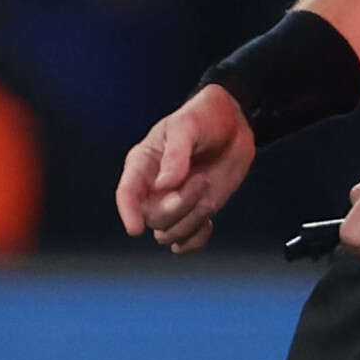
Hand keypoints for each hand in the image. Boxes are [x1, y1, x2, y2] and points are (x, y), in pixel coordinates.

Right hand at [117, 83, 258, 252]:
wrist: (232, 124)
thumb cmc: (203, 118)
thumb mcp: (187, 127)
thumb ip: (175, 155)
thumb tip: (164, 185)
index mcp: (143, 164)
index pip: (127, 193)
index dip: (127, 213)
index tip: (136, 229)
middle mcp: (153, 189)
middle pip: (153, 217)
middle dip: (178, 207)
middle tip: (200, 181)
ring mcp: (173, 203)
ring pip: (169, 234)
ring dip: (191, 221)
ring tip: (207, 194)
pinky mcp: (194, 212)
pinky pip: (187, 242)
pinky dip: (197, 240)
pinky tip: (208, 223)